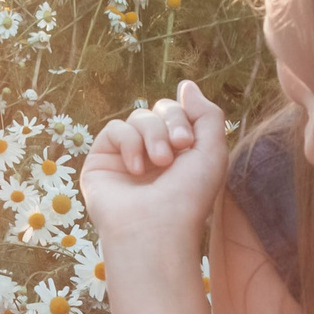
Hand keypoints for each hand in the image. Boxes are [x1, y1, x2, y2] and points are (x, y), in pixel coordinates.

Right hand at [79, 80, 229, 251]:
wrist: (157, 228)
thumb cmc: (188, 197)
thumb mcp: (212, 152)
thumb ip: (207, 114)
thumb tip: (185, 84)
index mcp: (178, 152)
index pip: (178, 112)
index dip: (183, 118)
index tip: (187, 143)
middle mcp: (151, 153)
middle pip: (158, 110)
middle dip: (169, 123)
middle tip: (177, 149)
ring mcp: (125, 157)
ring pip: (137, 117)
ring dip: (151, 135)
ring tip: (158, 163)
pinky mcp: (101, 161)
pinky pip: (115, 129)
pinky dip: (128, 143)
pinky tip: (135, 169)